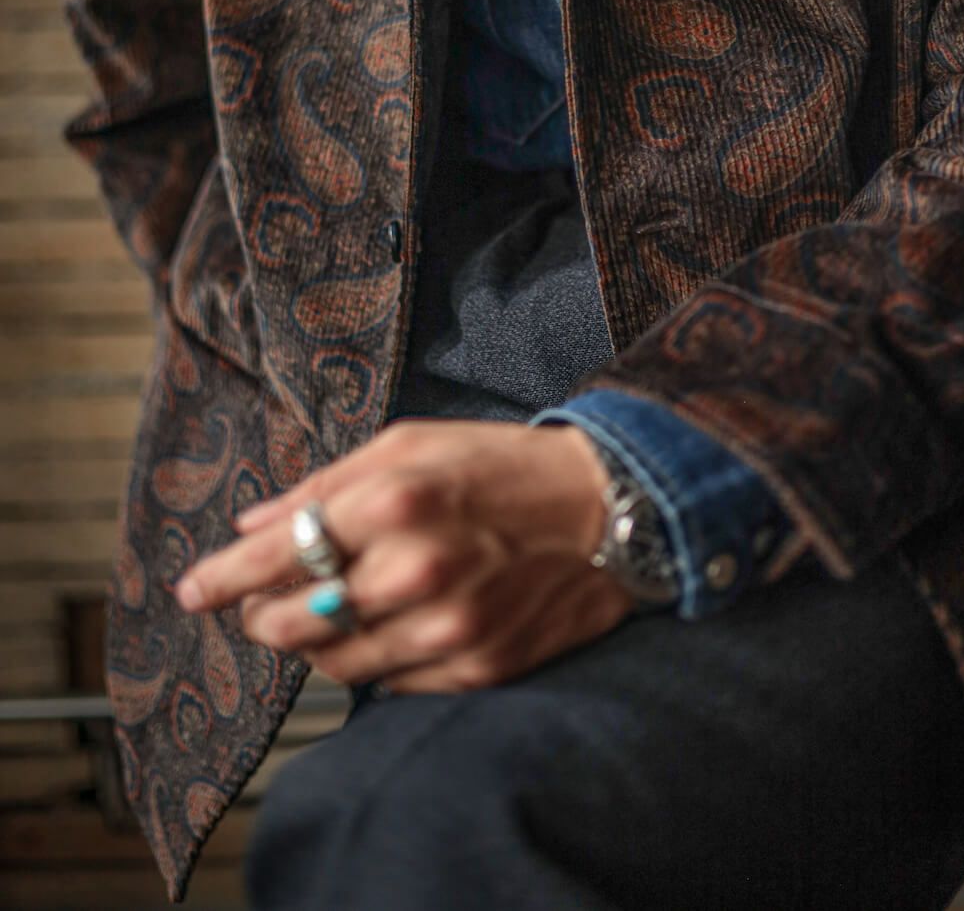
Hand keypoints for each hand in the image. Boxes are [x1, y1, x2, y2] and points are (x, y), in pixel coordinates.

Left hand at [173, 419, 635, 693]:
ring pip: (334, 663)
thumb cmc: (498, 465)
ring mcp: (446, 629)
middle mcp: (414, 571)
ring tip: (325, 610)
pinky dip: (370, 660)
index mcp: (393, 502)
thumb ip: (326, 485)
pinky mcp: (475, 668)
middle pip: (292, 623)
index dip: (222, 579)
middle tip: (261, 601)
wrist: (605, 510)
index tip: (192, 591)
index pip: (276, 556)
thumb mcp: (409, 444)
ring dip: (313, 642)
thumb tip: (252, 524)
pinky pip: (389, 685)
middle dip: (263, 614)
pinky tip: (383, 627)